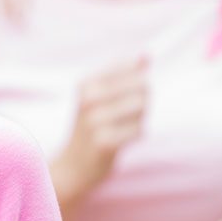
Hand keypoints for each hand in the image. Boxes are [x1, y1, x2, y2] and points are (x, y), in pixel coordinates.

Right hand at [50, 56, 147, 213]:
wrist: (75, 165)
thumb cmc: (93, 125)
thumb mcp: (101, 95)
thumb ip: (124, 73)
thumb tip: (146, 55)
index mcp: (86, 82)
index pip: (130, 67)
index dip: (138, 80)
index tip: (126, 94)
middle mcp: (88, 98)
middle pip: (141, 86)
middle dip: (143, 100)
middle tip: (126, 114)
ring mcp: (95, 120)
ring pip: (142, 108)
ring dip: (140, 118)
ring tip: (123, 126)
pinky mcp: (104, 141)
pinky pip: (139, 130)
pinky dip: (136, 134)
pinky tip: (122, 139)